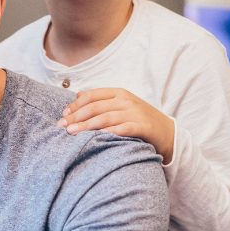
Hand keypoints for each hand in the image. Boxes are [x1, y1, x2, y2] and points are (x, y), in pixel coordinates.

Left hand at [59, 88, 174, 163]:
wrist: (168, 133)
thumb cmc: (139, 120)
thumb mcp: (121, 105)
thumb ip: (101, 100)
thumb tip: (78, 94)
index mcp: (119, 93)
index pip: (92, 95)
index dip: (75, 104)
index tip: (63, 114)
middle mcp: (126, 100)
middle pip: (95, 107)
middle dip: (76, 117)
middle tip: (61, 126)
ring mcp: (135, 113)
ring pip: (105, 117)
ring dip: (86, 125)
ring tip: (71, 132)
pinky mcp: (143, 126)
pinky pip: (122, 129)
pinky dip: (108, 132)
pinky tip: (96, 137)